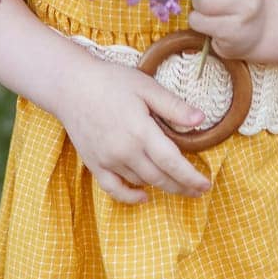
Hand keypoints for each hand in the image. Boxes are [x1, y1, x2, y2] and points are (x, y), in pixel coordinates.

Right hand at [55, 58, 213, 205]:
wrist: (71, 86)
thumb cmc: (111, 81)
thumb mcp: (146, 86)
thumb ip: (173, 106)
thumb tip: (201, 120)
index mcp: (141, 131)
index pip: (173, 162)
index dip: (191, 177)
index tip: (206, 184)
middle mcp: (125, 151)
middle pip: (160, 178)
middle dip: (182, 186)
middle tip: (198, 190)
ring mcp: (108, 160)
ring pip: (141, 182)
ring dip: (161, 186)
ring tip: (177, 183)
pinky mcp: (94, 164)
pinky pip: (114, 189)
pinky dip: (130, 197)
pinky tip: (143, 196)